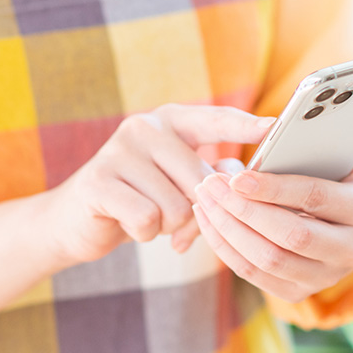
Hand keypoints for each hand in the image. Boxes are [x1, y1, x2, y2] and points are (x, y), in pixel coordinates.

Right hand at [40, 104, 275, 268]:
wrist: (78, 220)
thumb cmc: (144, 197)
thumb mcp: (180, 182)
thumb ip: (214, 174)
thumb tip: (239, 178)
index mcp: (173, 120)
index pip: (216, 119)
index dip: (245, 125)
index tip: (274, 126)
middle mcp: (146, 126)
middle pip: (201, 180)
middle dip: (196, 210)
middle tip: (175, 215)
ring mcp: (118, 150)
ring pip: (177, 205)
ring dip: (169, 225)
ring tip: (150, 216)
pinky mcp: (97, 181)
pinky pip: (148, 219)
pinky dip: (145, 233)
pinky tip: (131, 225)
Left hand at [192, 111, 352, 302]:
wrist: (345, 230)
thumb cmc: (341, 180)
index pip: (316, 199)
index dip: (275, 189)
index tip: (238, 176)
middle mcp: (352, 250)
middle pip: (290, 236)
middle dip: (244, 210)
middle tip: (211, 183)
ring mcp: (325, 277)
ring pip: (267, 259)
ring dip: (228, 229)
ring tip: (205, 198)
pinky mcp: (298, 293)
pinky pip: (253, 274)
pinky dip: (225, 248)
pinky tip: (209, 220)